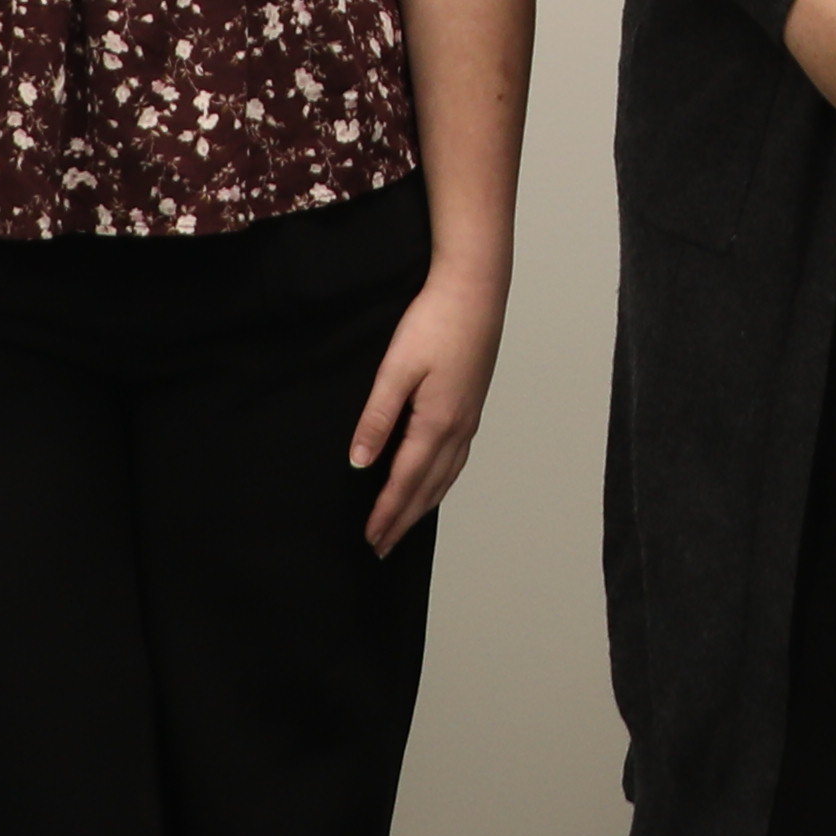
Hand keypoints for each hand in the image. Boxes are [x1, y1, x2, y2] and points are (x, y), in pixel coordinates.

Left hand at [349, 262, 507, 552]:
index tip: (370, 539)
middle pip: (428, 488)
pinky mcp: (472, 405)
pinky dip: (441, 482)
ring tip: (405, 524)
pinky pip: (456, 460)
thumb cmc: (435, 322)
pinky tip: (434, 480)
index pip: (406, 481)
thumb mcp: (396, 369)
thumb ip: (377, 418)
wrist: (476, 289)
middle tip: (383, 547)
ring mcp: (469, 419)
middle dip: (404, 519)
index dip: (387, 513)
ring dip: (423, 504)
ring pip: (445, 477)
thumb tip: (359, 463)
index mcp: (437, 424)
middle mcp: (458, 429)